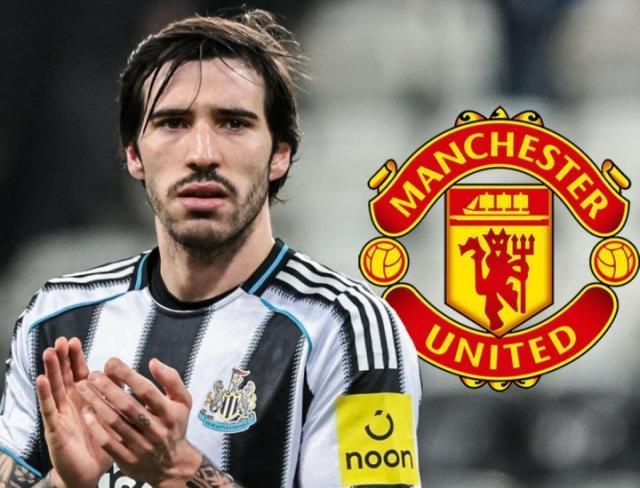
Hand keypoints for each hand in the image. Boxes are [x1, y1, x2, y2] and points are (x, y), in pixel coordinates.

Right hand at [36, 337, 112, 487]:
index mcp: (84, 399)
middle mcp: (70, 404)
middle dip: (62, 358)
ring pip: (54, 388)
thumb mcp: (112, 415)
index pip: (78, 373)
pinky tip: (41, 379)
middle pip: (64, 376)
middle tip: (61, 340)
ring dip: (51, 370)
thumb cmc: (100, 442)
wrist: (88, 472)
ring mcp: (60, 415)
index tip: (74, 340)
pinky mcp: (55, 428)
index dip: (75, 358)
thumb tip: (123, 372)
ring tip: (49, 352)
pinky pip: (49, 409)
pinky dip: (45, 394)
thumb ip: (116, 394)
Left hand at [76, 357, 201, 486]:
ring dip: (96, 403)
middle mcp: (155, 430)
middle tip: (92, 375)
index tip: (112, 362)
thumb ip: (171, 379)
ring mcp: (141, 446)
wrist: (173, 465)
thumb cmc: (175, 426)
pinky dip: (95, 426)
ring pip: (114, 422)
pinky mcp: (127, 459)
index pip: (146, 391)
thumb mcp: (183, 401)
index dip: (128, 375)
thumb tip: (154, 362)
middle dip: (107, 388)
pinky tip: (86, 412)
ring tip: (83, 389)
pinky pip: (107, 442)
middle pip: (127, 406)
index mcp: (169, 413)